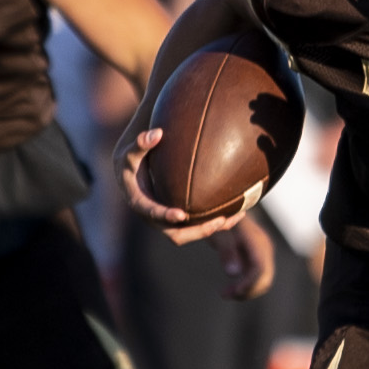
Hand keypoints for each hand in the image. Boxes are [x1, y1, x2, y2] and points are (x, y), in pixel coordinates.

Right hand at [115, 126, 243, 244]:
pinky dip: (215, 221)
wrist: (131, 170)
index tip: (182, 215)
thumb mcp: (131, 151)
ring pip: (191, 233)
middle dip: (198, 231)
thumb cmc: (131, 158)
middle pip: (175, 234)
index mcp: (140, 203)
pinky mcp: (179, 217)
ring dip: (213, 228)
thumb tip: (158, 133)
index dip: (166, 216)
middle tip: (219, 220)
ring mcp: (167, 220)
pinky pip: (198, 225)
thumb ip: (141, 143)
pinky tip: (237, 211)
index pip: (152, 213)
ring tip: (236, 217)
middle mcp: (154, 217)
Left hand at [212, 216, 275, 299]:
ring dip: (246, 291)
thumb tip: (233, 274)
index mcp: (256, 239)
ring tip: (224, 293)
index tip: (234, 292)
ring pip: (263, 281)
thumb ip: (226, 250)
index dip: (249, 283)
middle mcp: (264, 246)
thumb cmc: (217, 218)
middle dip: (248, 291)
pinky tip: (229, 289)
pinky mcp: (258, 256)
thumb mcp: (217, 232)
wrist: (223, 207)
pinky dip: (245, 286)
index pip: (259, 268)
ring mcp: (263, 251)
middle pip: (265, 277)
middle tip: (225, 294)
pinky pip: (257, 277)